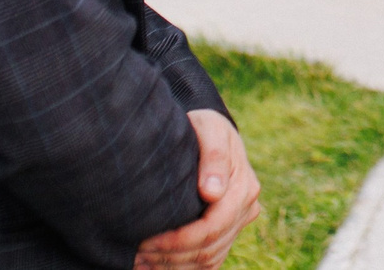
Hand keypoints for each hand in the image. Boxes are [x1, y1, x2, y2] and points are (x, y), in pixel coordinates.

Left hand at [134, 110, 259, 269]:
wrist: (212, 133)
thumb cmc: (205, 129)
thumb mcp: (209, 129)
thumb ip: (214, 157)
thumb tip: (212, 192)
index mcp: (244, 187)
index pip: (213, 226)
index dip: (179, 240)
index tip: (146, 242)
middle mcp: (247, 208)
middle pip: (210, 247)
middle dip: (171, 256)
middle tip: (136, 257)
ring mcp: (239, 222)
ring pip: (210, 258)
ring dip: (174, 266)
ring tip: (141, 264)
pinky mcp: (229, 231)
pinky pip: (210, 260)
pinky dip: (185, 267)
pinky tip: (158, 265)